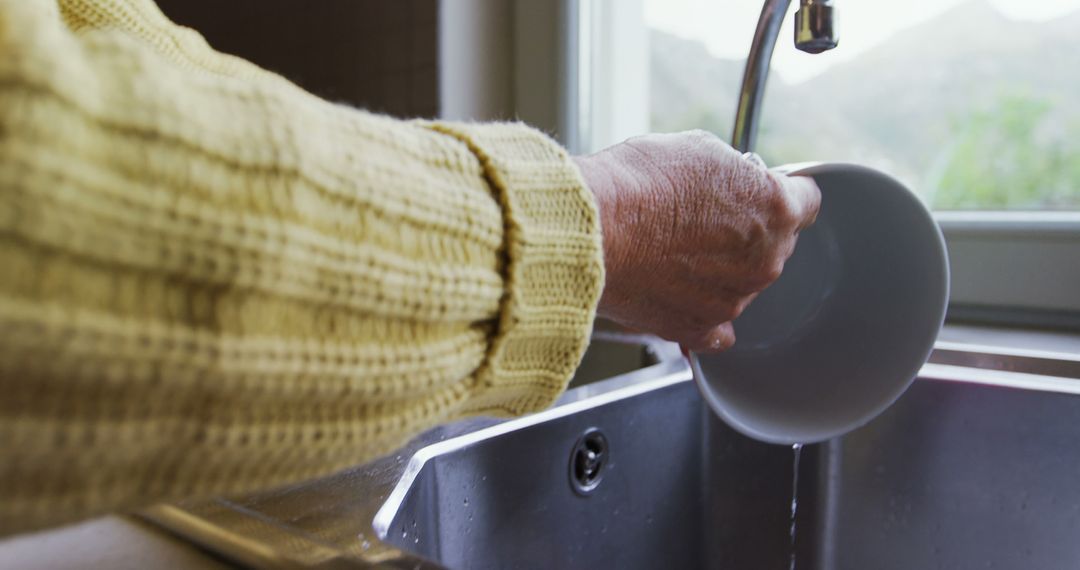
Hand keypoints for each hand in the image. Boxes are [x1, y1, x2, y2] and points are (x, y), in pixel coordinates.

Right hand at [574, 131, 820, 352]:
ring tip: (671, 250)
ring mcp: (733, 300)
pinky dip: (700, 313)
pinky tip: (676, 292)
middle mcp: (764, 261)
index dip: (778, 192)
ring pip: (741, 283)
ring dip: (719, 270)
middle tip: (699, 219)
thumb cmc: (638, 184)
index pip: (806, 202)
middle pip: (774, 245)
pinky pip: (715, 328)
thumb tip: (731, 183)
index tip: (758, 192)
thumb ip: (731, 175)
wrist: (593, 229)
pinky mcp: (697, 328)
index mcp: (776, 211)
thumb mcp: (697, 149)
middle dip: (745, 232)